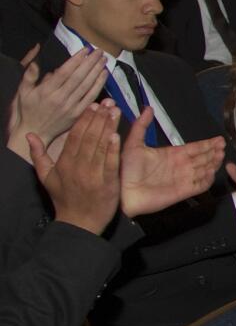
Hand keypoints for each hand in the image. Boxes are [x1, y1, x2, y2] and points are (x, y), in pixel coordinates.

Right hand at [6, 46, 107, 163]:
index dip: (76, 60)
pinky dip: (99, 86)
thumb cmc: (28, 109)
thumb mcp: (23, 91)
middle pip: (79, 77)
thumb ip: (30, 76)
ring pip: (87, 86)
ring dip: (97, 72)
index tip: (85, 50)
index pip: (65, 72)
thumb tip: (37, 62)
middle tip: (99, 51)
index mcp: (47, 91)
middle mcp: (61, 98)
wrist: (35, 131)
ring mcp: (71, 107)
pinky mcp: (78, 114)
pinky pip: (91, 98)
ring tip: (104, 59)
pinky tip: (104, 75)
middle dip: (90, 63)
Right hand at [28, 104, 120, 234]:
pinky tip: (117, 135)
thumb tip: (30, 135)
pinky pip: (110, 163)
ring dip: (108, 127)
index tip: (92, 106)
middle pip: (89, 137)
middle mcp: (78, 166)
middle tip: (107, 102)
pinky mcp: (107, 184)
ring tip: (114, 111)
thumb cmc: (64, 199)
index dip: (84, 119)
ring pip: (100, 146)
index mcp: (64, 163)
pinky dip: (113, 149)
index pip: (75, 136)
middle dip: (98, 118)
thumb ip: (38, 155)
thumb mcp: (46, 177)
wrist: (79, 223)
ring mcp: (93, 175)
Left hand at [120, 107, 226, 216]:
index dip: (207, 143)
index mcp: (172, 154)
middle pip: (203, 158)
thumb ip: (141, 126)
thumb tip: (149, 108)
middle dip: (213, 152)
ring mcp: (183, 179)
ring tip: (221, 156)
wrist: (122, 191)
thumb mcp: (133, 143)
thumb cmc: (127, 168)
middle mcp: (180, 166)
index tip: (219, 139)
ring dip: (213, 163)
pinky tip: (213, 173)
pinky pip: (200, 185)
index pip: (195, 148)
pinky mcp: (183, 192)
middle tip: (223, 147)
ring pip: (204, 170)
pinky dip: (208, 180)